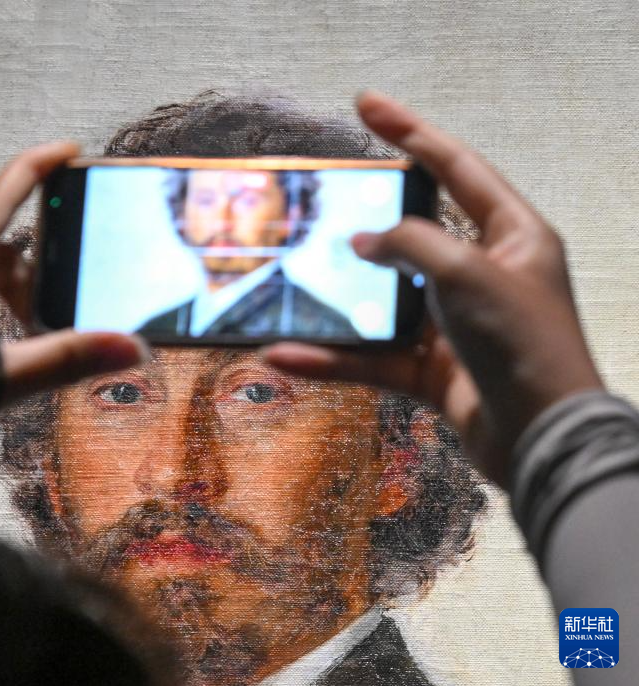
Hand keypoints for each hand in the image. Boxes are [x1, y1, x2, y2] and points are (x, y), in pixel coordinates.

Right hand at [263, 92, 603, 487]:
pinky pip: (371, 357)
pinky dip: (331, 357)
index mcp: (511, 235)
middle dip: (366, 215)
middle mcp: (482, 274)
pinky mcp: (430, 369)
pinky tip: (287, 354)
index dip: (409, 132)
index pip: (455, 167)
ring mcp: (453, 324)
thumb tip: (361, 241)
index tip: (366, 105)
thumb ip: (411, 244)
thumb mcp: (467, 274)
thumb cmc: (522, 344)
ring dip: (337, 298)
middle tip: (321, 192)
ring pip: (383, 300)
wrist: (539, 439)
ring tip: (290, 275)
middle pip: (414, 231)